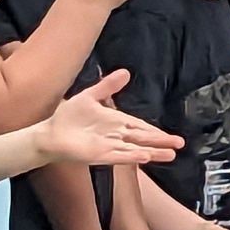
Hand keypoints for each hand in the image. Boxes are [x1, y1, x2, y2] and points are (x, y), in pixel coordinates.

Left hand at [38, 71, 183, 171]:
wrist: (49, 133)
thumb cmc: (68, 117)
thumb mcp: (90, 96)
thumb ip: (108, 87)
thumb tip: (126, 72)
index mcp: (116, 122)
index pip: (141, 126)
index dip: (156, 131)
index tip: (172, 136)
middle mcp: (116, 135)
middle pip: (143, 139)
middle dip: (161, 141)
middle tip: (180, 144)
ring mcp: (109, 146)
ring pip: (136, 149)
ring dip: (153, 152)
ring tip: (170, 154)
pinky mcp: (100, 155)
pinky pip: (119, 156)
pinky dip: (132, 156)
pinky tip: (146, 157)